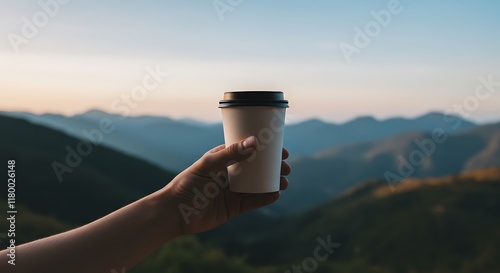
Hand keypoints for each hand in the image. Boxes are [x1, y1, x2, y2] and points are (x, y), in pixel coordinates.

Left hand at [162, 136, 290, 234]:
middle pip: (257, 168)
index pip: (248, 150)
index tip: (281, 149)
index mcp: (223, 158)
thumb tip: (254, 142)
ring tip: (285, 181)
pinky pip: (254, 201)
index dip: (265, 150)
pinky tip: (276, 194)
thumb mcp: (209, 165)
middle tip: (286, 167)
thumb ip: (231, 154)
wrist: (175, 213)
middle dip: (274, 167)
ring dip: (273, 182)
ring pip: (258, 184)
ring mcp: (233, 190)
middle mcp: (230, 173)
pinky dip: (266, 198)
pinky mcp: (234, 207)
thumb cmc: (188, 184)